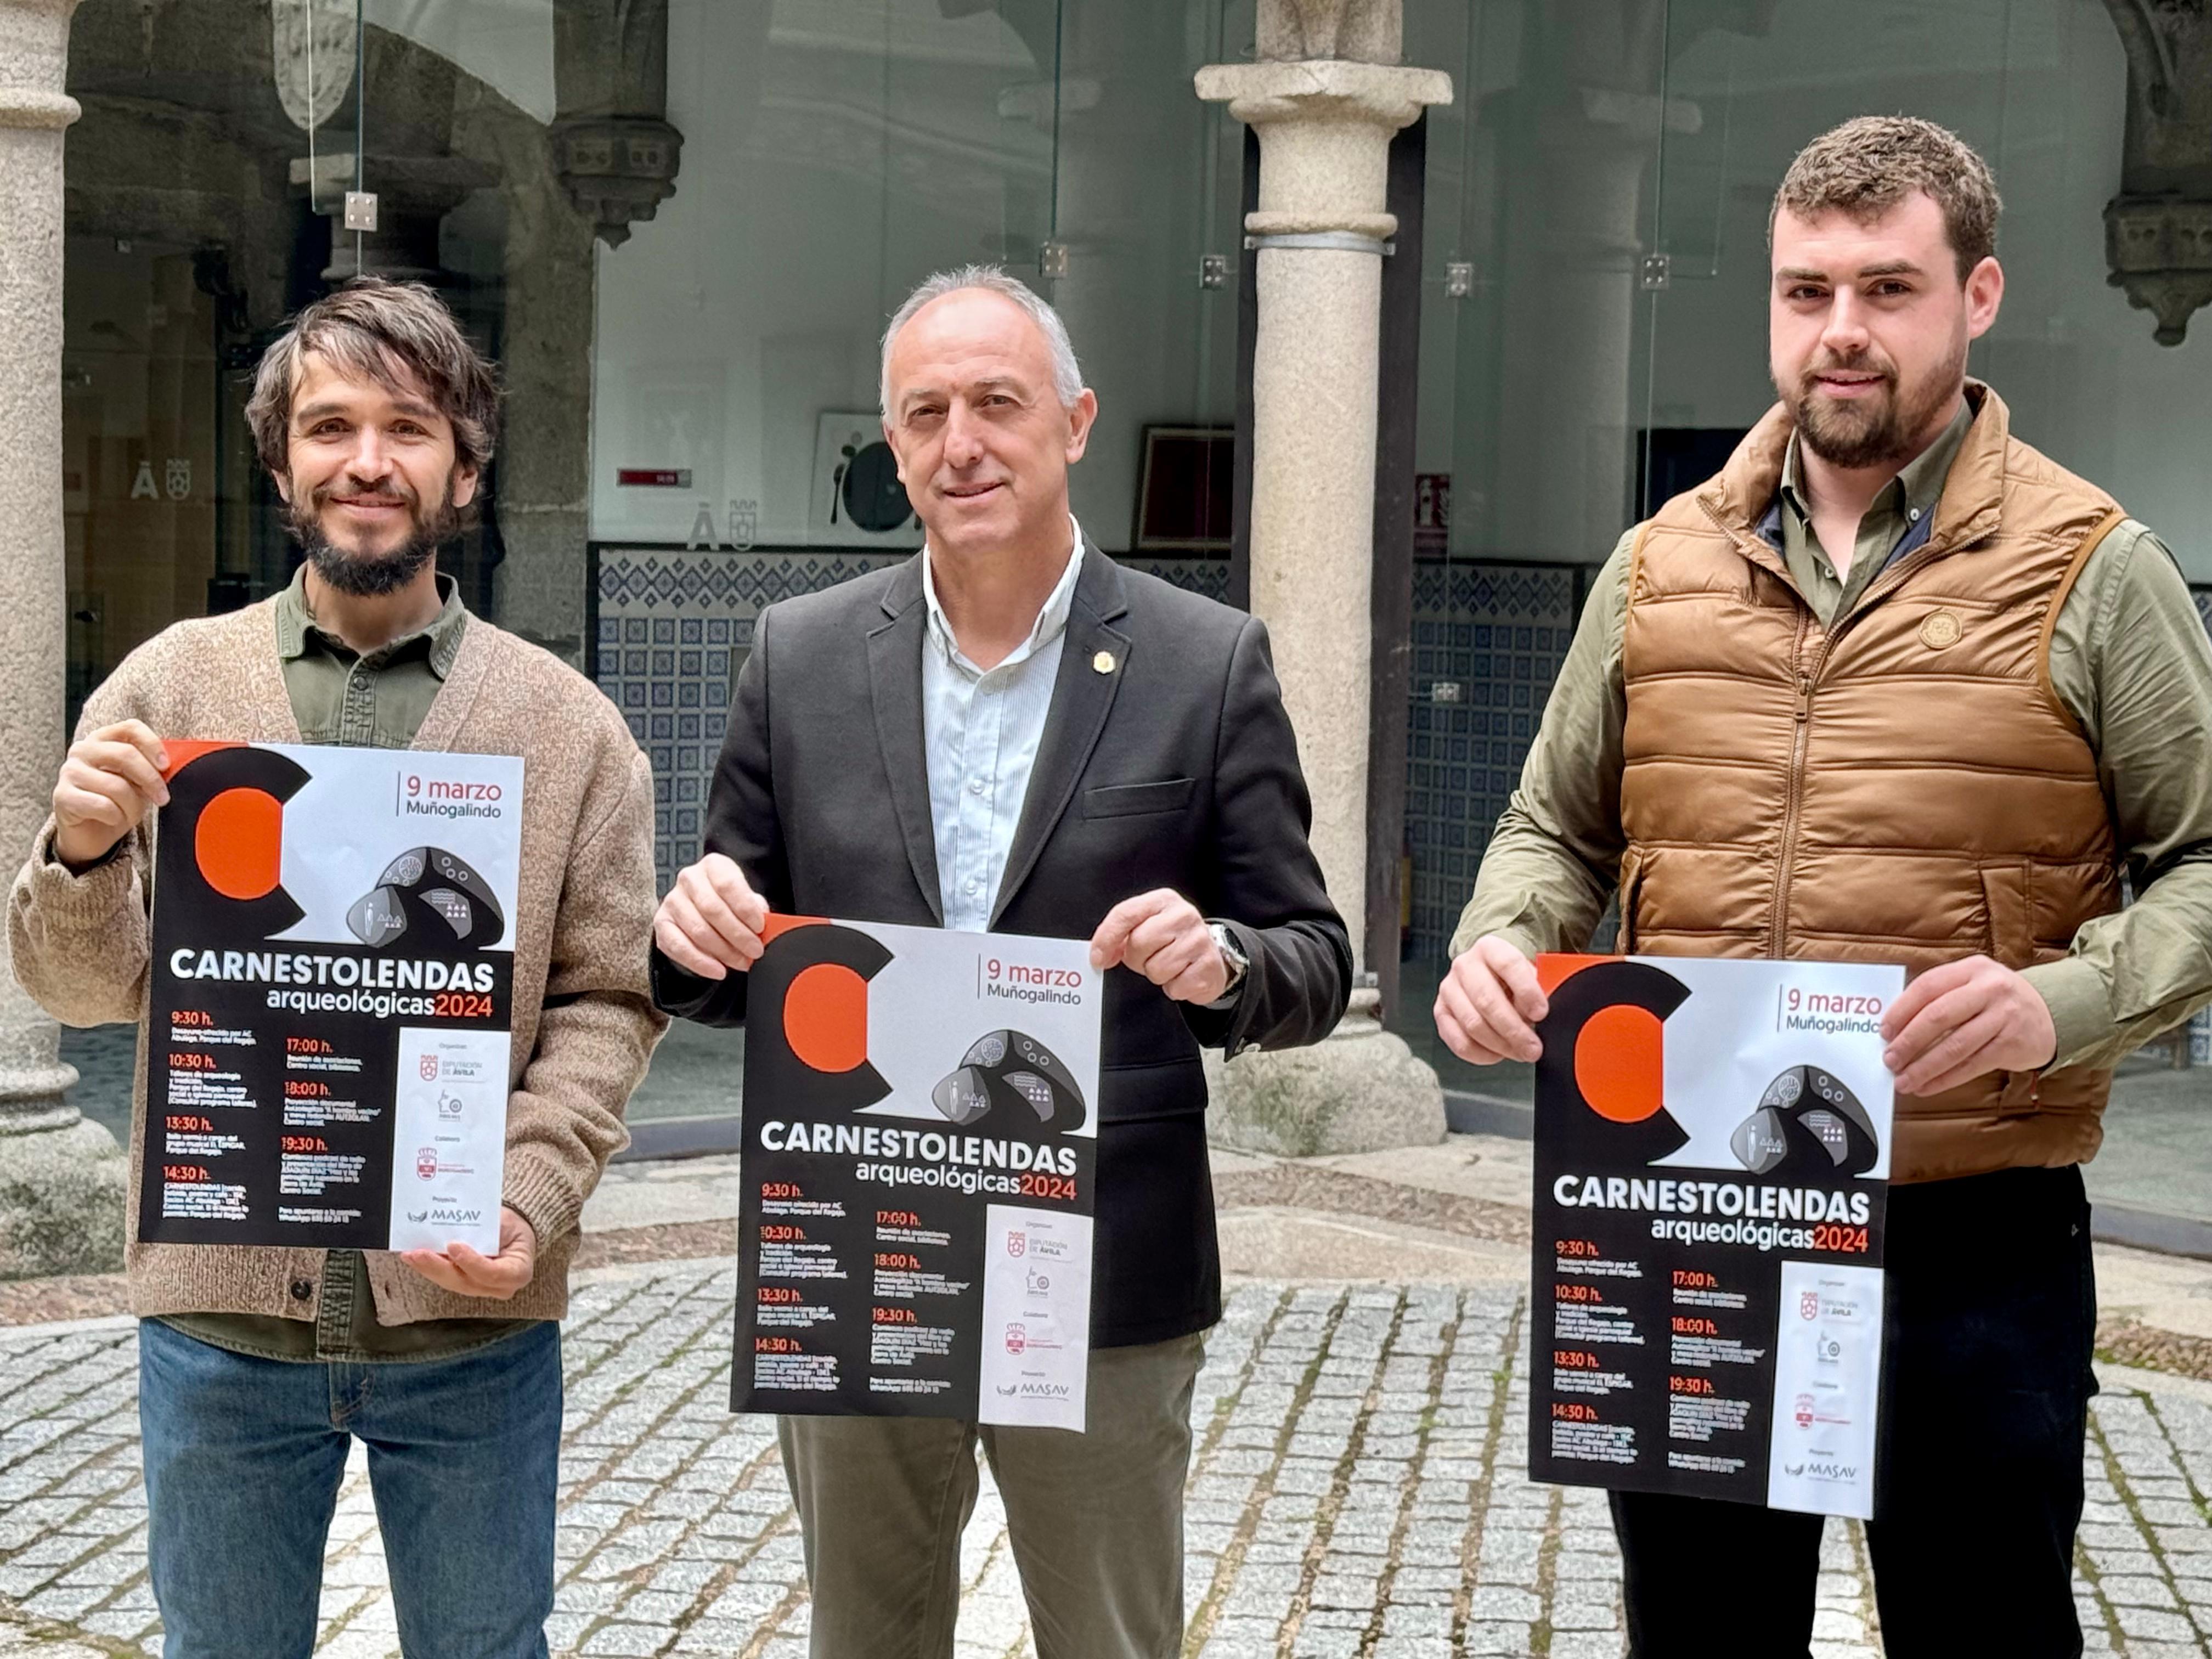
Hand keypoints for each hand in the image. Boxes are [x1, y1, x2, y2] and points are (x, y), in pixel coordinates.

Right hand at [51, 720, 168, 868]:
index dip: (152, 745)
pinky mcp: (62, 796)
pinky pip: (103, 806)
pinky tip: (112, 818)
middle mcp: (82, 750)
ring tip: (131, 813)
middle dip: (150, 780)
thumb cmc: (118, 802)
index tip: (165, 766)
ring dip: (133, 806)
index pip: (130, 727)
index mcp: (103, 739)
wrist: (90, 833)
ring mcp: (69, 772)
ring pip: (116, 786)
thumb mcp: (138, 781)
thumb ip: (150, 768)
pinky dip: (116, 817)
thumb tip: (168, 766)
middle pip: (125, 755)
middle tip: (162, 798)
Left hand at [400, 1205, 536, 1298]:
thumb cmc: (512, 1228)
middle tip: (419, 1253)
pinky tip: (415, 1259)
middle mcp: (500, 1288)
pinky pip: (447, 1279)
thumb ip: (486, 1229)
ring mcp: (482, 1289)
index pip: (493, 1273)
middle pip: (466, 1282)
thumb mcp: (506, 1222)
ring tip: (410, 1255)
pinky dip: (430, 1268)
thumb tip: (457, 1228)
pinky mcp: (467, 1285)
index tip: (453, 1246)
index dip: (471, 1262)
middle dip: (439, 1268)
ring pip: (452, 1283)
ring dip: (429, 1269)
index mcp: (518, 1272)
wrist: (514, 1234)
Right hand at [653, 852, 769, 979]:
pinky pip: (678, 946)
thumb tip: (766, 924)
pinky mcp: (661, 923)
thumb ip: (756, 908)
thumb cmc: (729, 902)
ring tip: (741, 962)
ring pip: (697, 929)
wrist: (702, 907)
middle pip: (712, 909)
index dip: (745, 908)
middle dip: (737, 935)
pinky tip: (718, 970)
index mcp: (713, 866)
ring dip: (723, 951)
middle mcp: (689, 879)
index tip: (760, 927)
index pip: (728, 884)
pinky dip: (700, 962)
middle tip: (754, 951)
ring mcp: (672, 901)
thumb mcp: (747, 898)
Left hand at [1090, 889, 1226, 1004]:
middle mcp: (1184, 915)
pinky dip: (1174, 988)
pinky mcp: (1209, 965)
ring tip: (1168, 965)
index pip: (1125, 913)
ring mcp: (1199, 939)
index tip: (1097, 959)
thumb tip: (1099, 954)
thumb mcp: (1146, 926)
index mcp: (1163, 900)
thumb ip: (1120, 933)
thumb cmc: (1171, 941)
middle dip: (1137, 959)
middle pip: (1139, 943)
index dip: (1106, 938)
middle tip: (1148, 958)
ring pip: (1157, 969)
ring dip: (1157, 975)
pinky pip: (1175, 987)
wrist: (1209, 955)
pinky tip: (1182, 975)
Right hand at [1434, 935, 1547, 1063]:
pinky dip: (1481, 1054)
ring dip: (1500, 1045)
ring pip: (1472, 1024)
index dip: (1526, 991)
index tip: (1541, 1014)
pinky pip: (1459, 1041)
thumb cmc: (1513, 978)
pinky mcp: (1440, 1012)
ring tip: (1520, 1053)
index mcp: (1490, 948)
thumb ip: (1538, 989)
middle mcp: (1465, 965)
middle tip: (1533, 1048)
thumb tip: (1539, 1016)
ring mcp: (1449, 989)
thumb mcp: (1531, 974)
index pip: (1508, 965)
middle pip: (1487, 1000)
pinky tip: (1497, 1054)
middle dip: (1514, 1030)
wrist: (1488, 975)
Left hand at [1880, 954, 2055, 1095]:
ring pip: (1955, 1046)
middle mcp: (1989, 989)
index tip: (1884, 1031)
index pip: (1927, 986)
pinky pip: (1972, 1065)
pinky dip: (1945, 1079)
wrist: (2052, 1013)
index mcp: (1972, 969)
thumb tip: (1896, 1027)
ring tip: (1903, 1080)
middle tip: (1889, 1059)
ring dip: (1924, 1067)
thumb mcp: (1973, 983)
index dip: (1901, 1010)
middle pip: (1938, 1017)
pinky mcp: (2012, 1044)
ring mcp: (2004, 1016)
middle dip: (1908, 1042)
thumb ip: (1940, 997)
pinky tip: (1927, 1086)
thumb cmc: (1998, 1000)